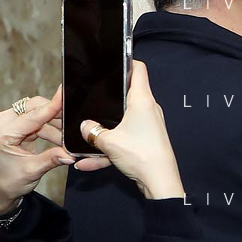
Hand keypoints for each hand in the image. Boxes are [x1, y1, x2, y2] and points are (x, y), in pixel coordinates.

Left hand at [0, 89, 75, 215]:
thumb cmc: (7, 183)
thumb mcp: (31, 172)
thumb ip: (52, 160)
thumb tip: (70, 154)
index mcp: (2, 135)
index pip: (31, 116)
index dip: (51, 106)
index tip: (64, 94)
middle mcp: (3, 125)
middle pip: (34, 108)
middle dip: (55, 115)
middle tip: (73, 125)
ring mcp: (10, 125)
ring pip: (38, 114)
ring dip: (55, 123)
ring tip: (67, 138)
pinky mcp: (17, 128)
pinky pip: (37, 121)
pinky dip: (50, 128)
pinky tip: (61, 138)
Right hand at [74, 61, 184, 200]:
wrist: (159, 182)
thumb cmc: (140, 155)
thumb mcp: (108, 141)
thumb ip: (91, 130)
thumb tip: (83, 125)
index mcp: (142, 101)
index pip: (139, 70)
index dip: (126, 60)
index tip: (111, 58)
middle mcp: (147, 109)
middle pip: (126, 94)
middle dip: (106, 95)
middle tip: (87, 94)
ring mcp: (147, 125)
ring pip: (120, 120)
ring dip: (103, 129)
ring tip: (82, 136)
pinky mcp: (144, 140)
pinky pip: (121, 140)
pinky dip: (106, 149)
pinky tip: (87, 163)